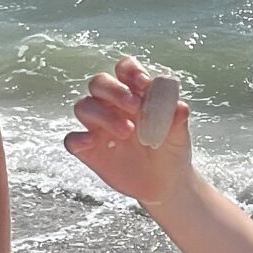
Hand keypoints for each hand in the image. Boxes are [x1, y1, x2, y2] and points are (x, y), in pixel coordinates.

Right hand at [63, 57, 191, 205]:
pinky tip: (92, 143)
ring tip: (127, 131)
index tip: (143, 84)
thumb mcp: (179, 137)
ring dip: (102, 114)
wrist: (165, 183)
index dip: (130, 71)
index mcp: (134, 93)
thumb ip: (177, 121)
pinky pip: (72, 139)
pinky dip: (78, 139)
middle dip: (114, 90)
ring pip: (83, 106)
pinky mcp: (88, 149)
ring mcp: (97, 126)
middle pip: (99, 83)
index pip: (124, 69)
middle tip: (134, 106)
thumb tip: (180, 107)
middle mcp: (111, 105)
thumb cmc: (171, 151)